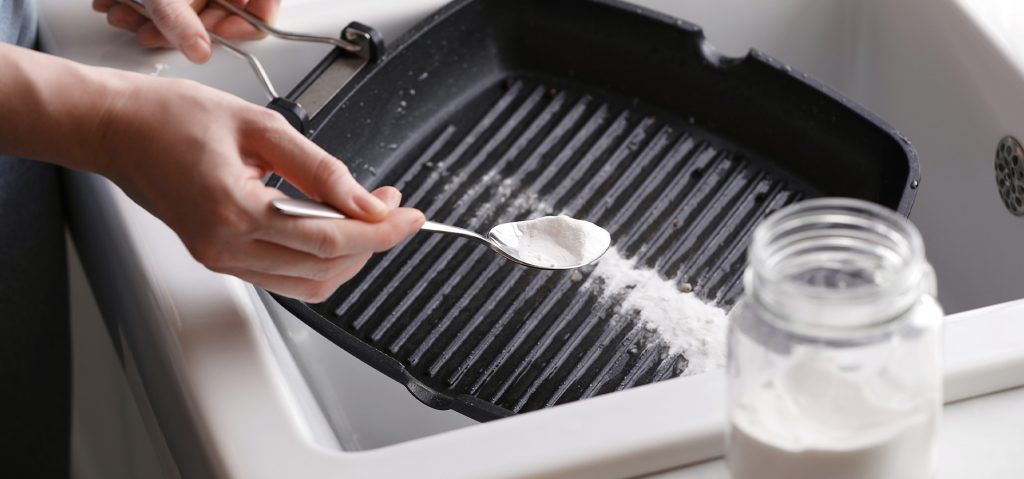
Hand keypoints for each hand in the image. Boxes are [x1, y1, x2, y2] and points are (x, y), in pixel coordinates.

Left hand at [92, 0, 280, 62]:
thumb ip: (180, 20)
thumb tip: (199, 50)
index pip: (264, 6)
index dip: (246, 25)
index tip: (220, 35)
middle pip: (222, 10)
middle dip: (183, 28)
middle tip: (159, 34)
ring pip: (193, 8)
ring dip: (157, 22)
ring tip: (128, 18)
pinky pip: (173, 2)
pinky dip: (148, 8)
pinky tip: (123, 7)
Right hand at [95, 74, 423, 301]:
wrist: (118, 131)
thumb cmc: (173, 119)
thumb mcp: (261, 126)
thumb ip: (321, 168)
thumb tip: (366, 200)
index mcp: (235, 211)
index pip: (330, 239)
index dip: (381, 232)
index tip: (410, 216)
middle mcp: (226, 248)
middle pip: (325, 268)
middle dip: (373, 242)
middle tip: (393, 207)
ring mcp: (222, 260)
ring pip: (309, 283)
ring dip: (350, 256)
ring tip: (370, 217)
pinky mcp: (221, 260)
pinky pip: (286, 278)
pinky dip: (321, 261)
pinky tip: (335, 231)